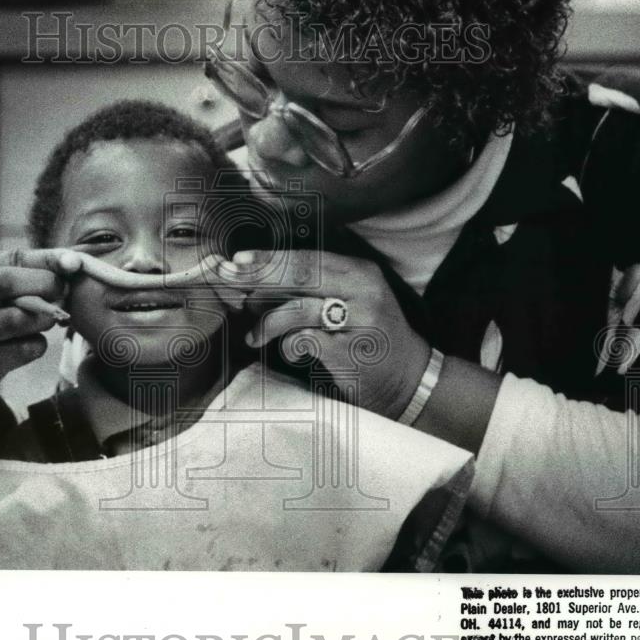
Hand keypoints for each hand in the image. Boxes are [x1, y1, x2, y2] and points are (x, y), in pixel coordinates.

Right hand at [0, 247, 82, 417]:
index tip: (75, 264)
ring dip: (45, 318)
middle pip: (10, 280)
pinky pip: (25, 348)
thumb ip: (20, 277)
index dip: (50, 259)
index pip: (14, 257)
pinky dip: (37, 345)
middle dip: (46, 286)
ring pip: (20, 317)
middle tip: (62, 296)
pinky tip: (27, 346)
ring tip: (45, 321)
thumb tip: (72, 264)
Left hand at [213, 249, 432, 419]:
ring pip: (299, 309)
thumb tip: (254, 284)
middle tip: (228, 282)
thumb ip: (309, 292)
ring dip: (268, 323)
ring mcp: (362, 320)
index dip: (269, 258)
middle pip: (301, 275)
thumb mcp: (346, 304)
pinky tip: (290, 354)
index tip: (237, 261)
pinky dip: (290, 347)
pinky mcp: (354, 352)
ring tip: (253, 338)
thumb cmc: (367, 340)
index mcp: (360, 272)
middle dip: (259, 277)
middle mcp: (364, 289)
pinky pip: (307, 342)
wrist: (410, 381)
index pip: (307, 259)